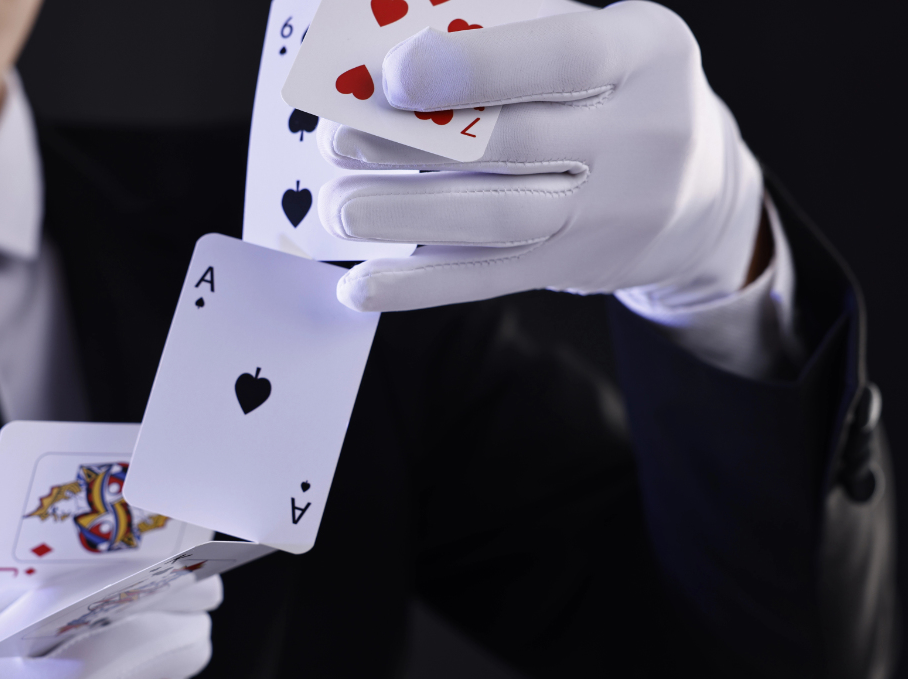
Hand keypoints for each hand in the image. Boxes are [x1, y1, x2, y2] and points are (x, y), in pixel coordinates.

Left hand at [319, 0, 764, 312]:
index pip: (563, 57)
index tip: (396, 72)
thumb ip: (511, 34)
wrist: (698, 191)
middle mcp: (640, 136)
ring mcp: (610, 212)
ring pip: (496, 219)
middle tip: (338, 140)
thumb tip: (394, 46)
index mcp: (644, 53)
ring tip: (339, 208)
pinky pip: (489, 279)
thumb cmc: (616, 91)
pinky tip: (360, 286)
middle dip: (415, 144)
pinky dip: (418, 285)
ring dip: (405, 216)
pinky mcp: (575, 267)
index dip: (477, 65)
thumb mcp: (595, 38)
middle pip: (515, 144)